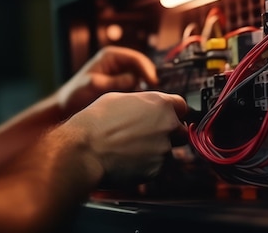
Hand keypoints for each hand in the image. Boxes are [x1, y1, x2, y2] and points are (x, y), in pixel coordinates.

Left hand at [55, 46, 158, 117]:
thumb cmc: (75, 93)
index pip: (136, 58)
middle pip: (142, 67)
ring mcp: (119, 72)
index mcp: (110, 56)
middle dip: (150, 78)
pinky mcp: (120, 84)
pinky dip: (140, 92)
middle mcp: (117, 61)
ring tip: (150, 99)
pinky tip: (142, 102)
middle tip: (156, 93)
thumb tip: (134, 80)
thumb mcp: (93, 85)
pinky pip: (136, 86)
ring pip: (141, 77)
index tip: (154, 83)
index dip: (147, 70)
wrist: (66, 106)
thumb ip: (113, 81)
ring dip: (146, 86)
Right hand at [65, 91, 187, 185]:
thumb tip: (146, 107)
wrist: (85, 150)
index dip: (173, 112)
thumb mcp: (119, 98)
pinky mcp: (157, 170)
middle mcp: (167, 126)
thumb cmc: (96, 122)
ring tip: (131, 148)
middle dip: (167, 133)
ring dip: (155, 150)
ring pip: (168, 150)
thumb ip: (142, 103)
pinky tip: (128, 159)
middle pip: (179, 130)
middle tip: (145, 135)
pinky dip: (146, 165)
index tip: (166, 116)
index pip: (182, 107)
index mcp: (160, 104)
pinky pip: (157, 167)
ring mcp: (164, 150)